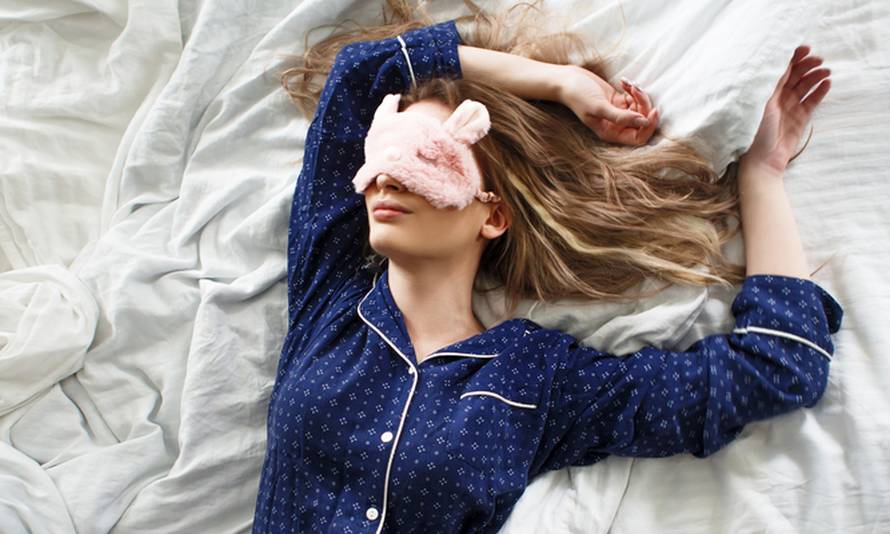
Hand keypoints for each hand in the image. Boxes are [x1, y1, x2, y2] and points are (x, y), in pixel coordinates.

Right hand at [558, 65, 659, 145]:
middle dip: (644, 104)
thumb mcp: (599, 107)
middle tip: (635, 89)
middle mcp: (616, 125)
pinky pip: (635, 97)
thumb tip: (643, 122)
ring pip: (640, 108)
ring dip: (639, 94)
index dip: (649, 127)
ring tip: (628, 83)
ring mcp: (618, 112)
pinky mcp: (618, 100)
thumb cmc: (578, 96)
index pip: (638, 138)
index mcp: (611, 133)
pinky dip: (633, 88)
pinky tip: (623, 81)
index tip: (653, 110)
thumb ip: (621, 117)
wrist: (567, 80)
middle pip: (642, 121)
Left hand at [739, 45, 830, 176]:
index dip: (793, 58)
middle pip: (795, 76)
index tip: (805, 48)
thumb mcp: (764, 105)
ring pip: (805, 87)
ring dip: (816, 77)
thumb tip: (784, 63)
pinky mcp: (800, 119)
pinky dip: (820, 92)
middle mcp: (778, 98)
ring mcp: (790, 108)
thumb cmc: (756, 133)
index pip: (781, 70)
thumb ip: (774, 86)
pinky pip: (812, 102)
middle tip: (819, 60)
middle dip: (807, 66)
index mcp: (765, 92)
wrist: (762, 160)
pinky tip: (828, 83)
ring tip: (826, 72)